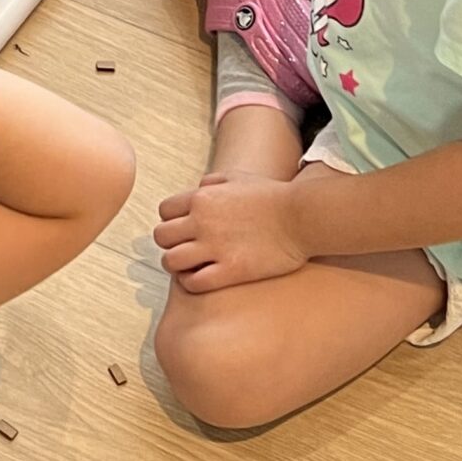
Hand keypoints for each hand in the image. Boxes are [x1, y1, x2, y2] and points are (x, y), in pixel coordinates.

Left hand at [154, 173, 307, 291]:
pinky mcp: (231, 270)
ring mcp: (215, 247)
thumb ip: (212, 181)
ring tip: (189, 266)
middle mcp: (202, 221)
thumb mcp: (237, 177)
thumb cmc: (272, 195)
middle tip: (184, 248)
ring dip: (176, 265)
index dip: (171, 220)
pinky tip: (201, 279)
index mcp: (202, 197)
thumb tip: (198, 188)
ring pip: (171, 261)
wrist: (300, 216)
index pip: (164, 211)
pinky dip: (190, 283)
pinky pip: (194, 282)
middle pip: (161, 236)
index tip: (182, 229)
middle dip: (170, 243)